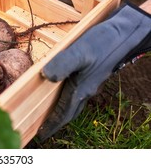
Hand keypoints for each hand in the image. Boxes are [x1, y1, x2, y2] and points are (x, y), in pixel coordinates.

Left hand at [37, 3, 150, 140]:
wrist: (126, 32)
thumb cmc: (103, 42)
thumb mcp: (80, 51)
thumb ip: (63, 63)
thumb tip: (47, 77)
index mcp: (82, 88)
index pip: (64, 113)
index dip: (52, 124)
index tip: (41, 135)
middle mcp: (86, 88)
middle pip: (69, 111)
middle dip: (56, 121)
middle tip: (43, 129)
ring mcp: (91, 81)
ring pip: (74, 101)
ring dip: (62, 109)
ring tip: (49, 112)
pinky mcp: (93, 72)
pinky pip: (77, 91)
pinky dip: (67, 96)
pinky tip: (62, 87)